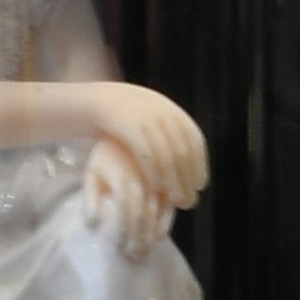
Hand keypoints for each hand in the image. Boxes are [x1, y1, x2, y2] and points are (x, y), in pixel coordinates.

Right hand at [82, 82, 206, 214]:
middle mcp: (164, 114)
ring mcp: (148, 120)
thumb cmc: (128, 114)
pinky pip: (148, 154)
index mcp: (173, 111)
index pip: (195, 141)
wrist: (98, 99)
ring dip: (175, 181)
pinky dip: (155, 173)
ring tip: (175, 200)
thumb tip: (191, 157)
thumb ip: (171, 130)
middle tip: (189, 201)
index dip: (200, 164)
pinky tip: (156, 188)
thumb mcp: (154, 114)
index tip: (200, 185)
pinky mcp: (131, 127)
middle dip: (188, 179)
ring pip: (169, 156)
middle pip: (184, 152)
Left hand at [83, 133, 170, 257]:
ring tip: (147, 249)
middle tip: (136, 257)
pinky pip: (171, 202)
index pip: (128, 211)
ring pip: (160, 210)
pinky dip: (167, 220)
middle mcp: (145, 177)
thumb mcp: (92, 174)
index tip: (122, 250)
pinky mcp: (170, 176)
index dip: (126, 232)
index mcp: (124, 177)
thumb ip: (90, 198)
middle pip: (145, 214)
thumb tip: (93, 224)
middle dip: (140, 238)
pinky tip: (160, 235)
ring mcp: (160, 176)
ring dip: (154, 233)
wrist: (128, 128)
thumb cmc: (105, 156)